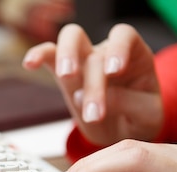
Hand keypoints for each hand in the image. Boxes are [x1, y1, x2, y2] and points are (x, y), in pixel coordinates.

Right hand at [22, 23, 163, 145]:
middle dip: (92, 79)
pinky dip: (38, 55)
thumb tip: (104, 98)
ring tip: (65, 77)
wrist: (123, 129)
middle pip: (95, 50)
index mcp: (134, 56)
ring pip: (70, 40)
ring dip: (66, 56)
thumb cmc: (139, 117)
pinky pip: (49, 55)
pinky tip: (29, 64)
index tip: (115, 71)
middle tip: (91, 108)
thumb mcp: (147, 116)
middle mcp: (107, 53)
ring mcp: (84, 61)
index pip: (124, 36)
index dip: (118, 49)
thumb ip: (131, 104)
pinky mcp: (65, 74)